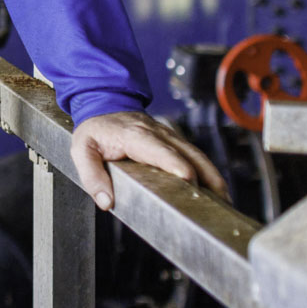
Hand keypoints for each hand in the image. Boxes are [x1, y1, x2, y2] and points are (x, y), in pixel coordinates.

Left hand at [71, 110, 228, 210]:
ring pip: (199, 156)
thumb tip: (106, 201)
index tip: (190, 182)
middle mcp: (159, 134)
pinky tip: (217, 191)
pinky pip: (196, 157)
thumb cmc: (95, 129)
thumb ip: (92, 176)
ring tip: (225, 203)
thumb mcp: (82, 150)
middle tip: (217, 203)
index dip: (178, 167)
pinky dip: (210, 173)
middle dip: (206, 178)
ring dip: (214, 178)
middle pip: (190, 155)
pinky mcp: (175, 142)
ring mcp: (170, 137)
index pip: (162, 151)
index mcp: (136, 136)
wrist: (102, 103)